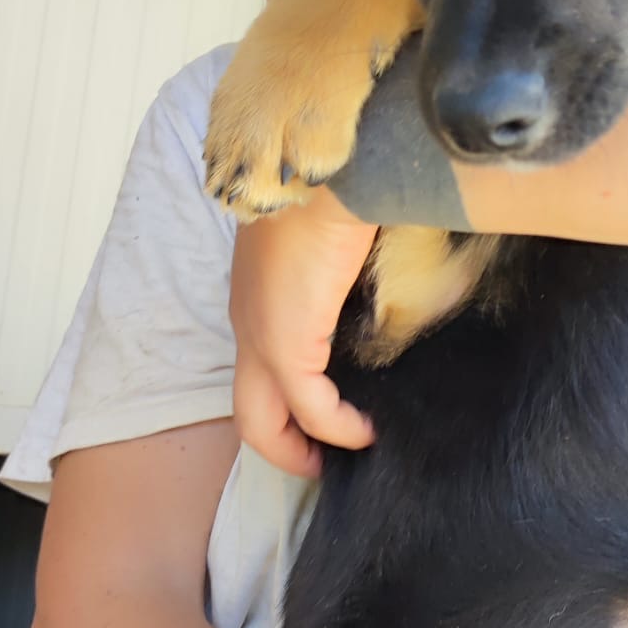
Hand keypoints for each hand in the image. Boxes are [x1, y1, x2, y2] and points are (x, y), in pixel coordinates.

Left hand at [228, 192, 378, 477]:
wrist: (340, 165)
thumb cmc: (348, 189)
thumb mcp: (339, 240)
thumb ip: (347, 273)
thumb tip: (381, 292)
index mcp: (257, 291)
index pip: (259, 365)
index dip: (288, 403)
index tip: (328, 418)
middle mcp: (247, 317)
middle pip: (247, 409)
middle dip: (282, 447)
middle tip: (325, 462)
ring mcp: (258, 331)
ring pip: (261, 420)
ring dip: (304, 447)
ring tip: (349, 452)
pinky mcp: (284, 339)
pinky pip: (308, 405)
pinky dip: (336, 428)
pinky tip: (365, 431)